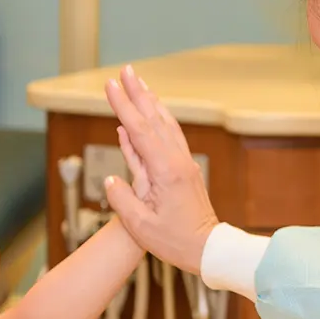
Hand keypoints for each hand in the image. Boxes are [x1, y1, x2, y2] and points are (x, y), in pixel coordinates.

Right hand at [102, 65, 218, 275]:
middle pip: (154, 118)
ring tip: (138, 84)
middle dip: (137, 93)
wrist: (209, 249)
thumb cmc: (176, 241)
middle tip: (125, 70)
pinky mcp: (184, 169)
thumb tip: (110, 181)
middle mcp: (177, 161)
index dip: (123, 106)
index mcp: (166, 171)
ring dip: (150, 102)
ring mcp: (183, 163)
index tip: (110, 85)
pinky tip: (143, 118)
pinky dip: (156, 122)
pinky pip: (168, 138)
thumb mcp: (141, 226)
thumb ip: (122, 200)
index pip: (140, 130)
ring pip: (165, 124)